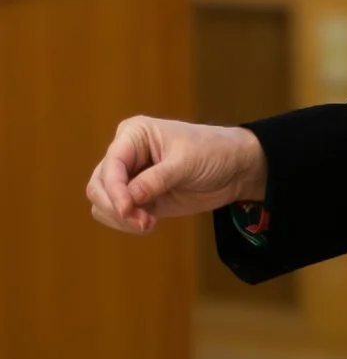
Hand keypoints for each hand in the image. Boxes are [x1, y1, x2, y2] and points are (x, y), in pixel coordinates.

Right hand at [86, 117, 267, 235]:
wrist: (236, 169)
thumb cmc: (213, 152)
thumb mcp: (186, 164)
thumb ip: (156, 181)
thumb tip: (127, 199)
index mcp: (133, 135)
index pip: (111, 165)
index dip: (114, 190)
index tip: (127, 211)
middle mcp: (126, 154)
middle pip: (98, 185)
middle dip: (115, 206)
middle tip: (141, 221)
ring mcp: (131, 177)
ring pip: (103, 202)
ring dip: (120, 218)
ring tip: (148, 223)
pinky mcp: (140, 198)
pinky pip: (118, 214)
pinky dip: (127, 223)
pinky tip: (150, 223)